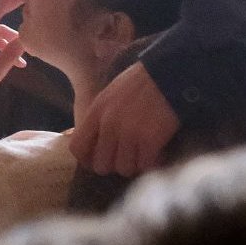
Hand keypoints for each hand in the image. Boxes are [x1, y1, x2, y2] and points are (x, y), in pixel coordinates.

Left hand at [70, 62, 180, 177]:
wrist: (168, 75)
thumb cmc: (140, 82)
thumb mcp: (110, 95)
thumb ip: (100, 117)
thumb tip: (95, 140)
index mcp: (96, 112)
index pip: (77, 148)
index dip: (87, 159)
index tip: (98, 160)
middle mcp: (108, 125)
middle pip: (101, 165)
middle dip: (113, 164)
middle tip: (126, 158)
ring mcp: (129, 134)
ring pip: (124, 169)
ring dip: (134, 165)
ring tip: (143, 155)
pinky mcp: (150, 140)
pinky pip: (145, 165)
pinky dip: (152, 163)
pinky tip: (158, 154)